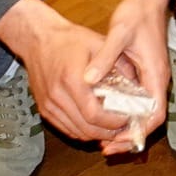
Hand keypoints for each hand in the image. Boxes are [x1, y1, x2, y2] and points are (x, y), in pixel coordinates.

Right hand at [0, 0, 131, 144]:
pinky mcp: (44, 109)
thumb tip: (137, 84)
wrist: (39, 40)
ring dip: (95, 135)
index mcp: (72, 80)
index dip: (113, 121)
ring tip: (113, 129)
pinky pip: (65, 128)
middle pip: (85, 128)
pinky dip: (82, 131)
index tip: (127, 118)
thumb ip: (119, 64)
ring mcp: (48, 105)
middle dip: (107, 132)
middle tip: (124, 128)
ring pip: (75, 132)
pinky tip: (95, 126)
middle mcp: (58, 96)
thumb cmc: (70, 40)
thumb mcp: (99, 44)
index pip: (94, 114)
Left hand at [83, 0, 172, 153]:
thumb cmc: (137, 13)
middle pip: (149, 120)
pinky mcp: (145, 75)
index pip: (154, 115)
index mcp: (155, 73)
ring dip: (125, 128)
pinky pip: (138, 104)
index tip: (116, 141)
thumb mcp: (119, 32)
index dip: (137, 132)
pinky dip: (124, 115)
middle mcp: (157, 80)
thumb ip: (105, 56)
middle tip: (105, 149)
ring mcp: (151, 78)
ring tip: (103, 139)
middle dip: (128, 137)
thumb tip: (88, 79)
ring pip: (143, 113)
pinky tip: (106, 117)